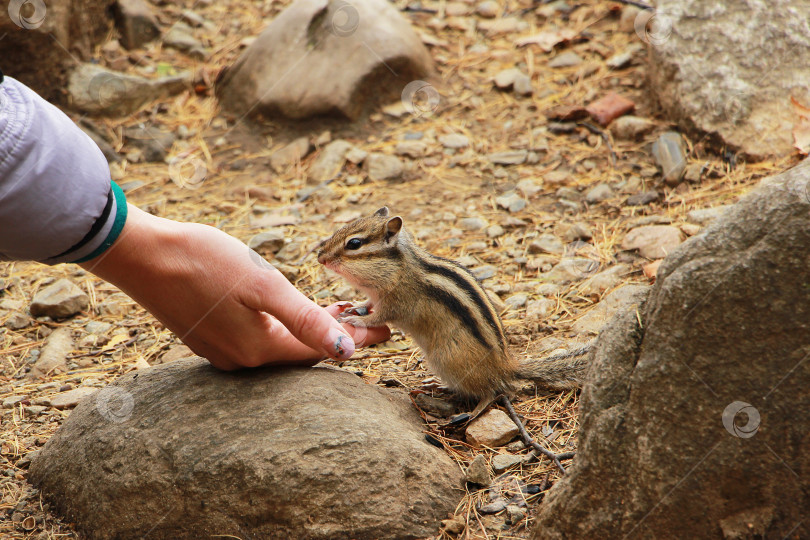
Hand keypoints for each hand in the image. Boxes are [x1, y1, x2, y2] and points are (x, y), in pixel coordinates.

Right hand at [80, 204, 390, 369]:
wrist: (141, 253)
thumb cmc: (204, 262)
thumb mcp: (264, 286)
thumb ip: (307, 320)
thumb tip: (348, 352)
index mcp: (259, 350)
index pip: (320, 352)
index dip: (356, 340)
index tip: (385, 329)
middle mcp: (241, 360)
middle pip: (301, 352)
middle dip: (337, 335)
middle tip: (368, 318)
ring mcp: (221, 351)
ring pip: (279, 345)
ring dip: (310, 330)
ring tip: (338, 311)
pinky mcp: (207, 336)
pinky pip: (257, 338)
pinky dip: (282, 326)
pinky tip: (289, 310)